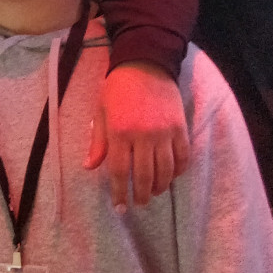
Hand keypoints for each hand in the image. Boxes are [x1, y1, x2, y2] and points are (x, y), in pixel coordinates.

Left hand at [85, 62, 190, 210]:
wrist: (145, 65)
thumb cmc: (117, 89)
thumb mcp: (101, 113)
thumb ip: (98, 142)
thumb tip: (89, 167)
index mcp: (119, 133)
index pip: (119, 171)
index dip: (119, 192)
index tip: (119, 207)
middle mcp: (143, 136)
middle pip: (144, 175)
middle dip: (141, 194)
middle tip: (138, 203)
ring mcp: (164, 132)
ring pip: (166, 170)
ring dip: (160, 186)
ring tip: (153, 193)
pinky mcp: (180, 128)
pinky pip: (183, 156)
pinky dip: (178, 170)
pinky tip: (171, 177)